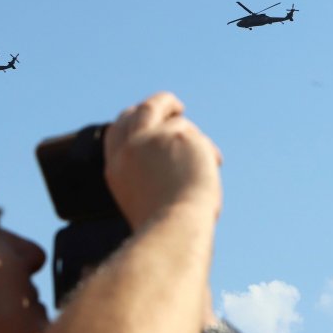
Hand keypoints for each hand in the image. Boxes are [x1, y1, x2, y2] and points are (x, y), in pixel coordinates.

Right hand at [104, 92, 221, 229]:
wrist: (176, 228)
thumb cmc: (166, 228)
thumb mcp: (146, 201)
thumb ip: (151, 176)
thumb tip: (176, 163)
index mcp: (117, 168)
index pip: (117, 130)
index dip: (132, 120)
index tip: (148, 119)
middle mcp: (129, 149)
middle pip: (140, 111)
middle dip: (159, 104)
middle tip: (176, 107)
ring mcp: (152, 139)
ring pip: (169, 113)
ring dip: (188, 126)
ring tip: (205, 152)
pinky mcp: (178, 135)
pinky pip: (197, 137)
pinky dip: (207, 151)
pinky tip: (215, 163)